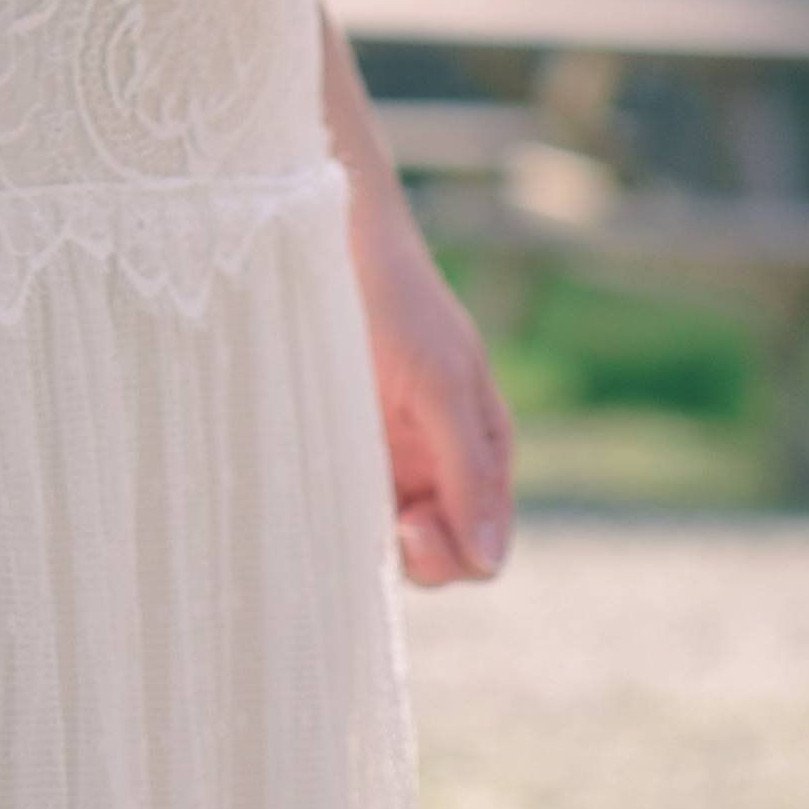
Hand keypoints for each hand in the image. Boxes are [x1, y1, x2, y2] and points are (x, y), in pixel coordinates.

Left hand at [353, 198, 515, 587]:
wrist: (331, 247)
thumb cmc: (398, 306)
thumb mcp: (442, 384)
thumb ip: (468, 470)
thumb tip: (489, 562)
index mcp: (481, 452)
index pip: (484, 546)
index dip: (454, 553)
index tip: (412, 525)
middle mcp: (440, 467)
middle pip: (443, 557)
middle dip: (419, 555)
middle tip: (388, 522)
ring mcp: (390, 462)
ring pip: (393, 543)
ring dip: (375, 539)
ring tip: (346, 497)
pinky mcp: (341, 452)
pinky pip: (350, 510)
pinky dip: (339, 516)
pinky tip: (318, 495)